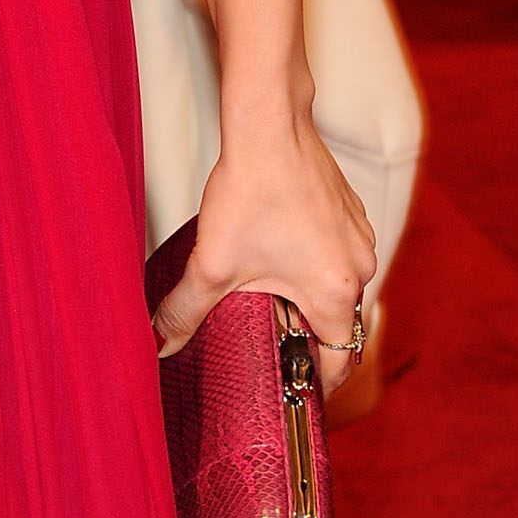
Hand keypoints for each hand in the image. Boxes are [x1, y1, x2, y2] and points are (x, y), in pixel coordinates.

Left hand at [152, 111, 376, 395]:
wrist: (269, 127)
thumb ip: (184, 313)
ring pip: (335, 285)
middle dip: (302, 335)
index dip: (314, 381)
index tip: (292, 390)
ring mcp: (358, 237)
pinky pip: (334, 253)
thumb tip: (158, 346)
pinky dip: (310, 262)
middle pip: (335, 322)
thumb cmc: (250, 192)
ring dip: (304, 296)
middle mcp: (359, 267)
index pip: (338, 360)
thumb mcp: (212, 265)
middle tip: (265, 341)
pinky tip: (274, 250)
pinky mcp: (349, 212)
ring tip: (263, 294)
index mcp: (336, 292)